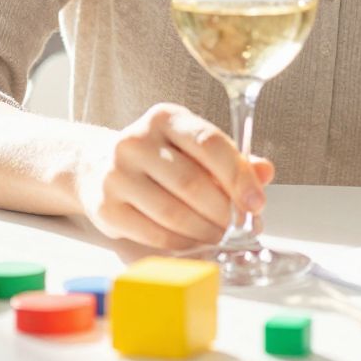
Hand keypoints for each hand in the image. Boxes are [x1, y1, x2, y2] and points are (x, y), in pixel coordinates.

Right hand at [71, 103, 273, 249]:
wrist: (96, 166)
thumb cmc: (159, 158)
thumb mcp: (194, 147)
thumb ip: (232, 159)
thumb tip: (265, 172)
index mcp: (165, 118)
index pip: (209, 143)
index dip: (238, 176)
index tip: (256, 202)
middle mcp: (136, 141)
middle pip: (192, 182)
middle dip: (223, 211)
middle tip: (241, 228)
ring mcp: (116, 174)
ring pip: (172, 212)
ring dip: (205, 231)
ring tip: (221, 237)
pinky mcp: (106, 206)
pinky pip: (153, 232)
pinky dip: (181, 242)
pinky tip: (194, 242)